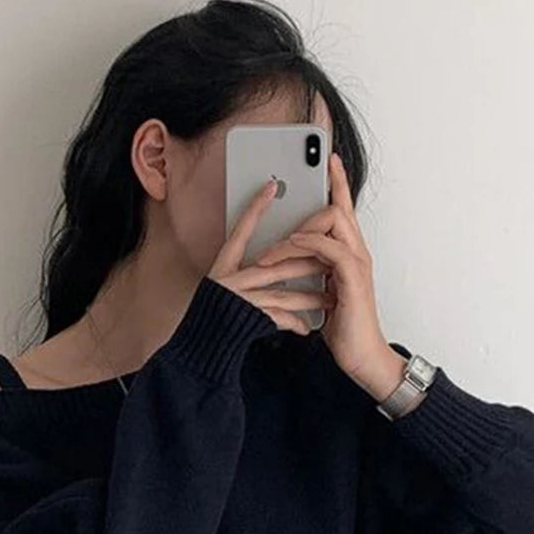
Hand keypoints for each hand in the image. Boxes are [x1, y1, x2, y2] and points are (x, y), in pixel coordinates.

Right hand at [207, 178, 334, 334]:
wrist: (201, 346)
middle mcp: (230, 279)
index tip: (270, 188)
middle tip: (331, 259)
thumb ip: (246, 270)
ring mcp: (239, 298)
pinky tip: (307, 327)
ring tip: (329, 298)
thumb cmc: (215, 314)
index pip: (241, 231)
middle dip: (307, 264)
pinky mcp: (247, 318)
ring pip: (282, 293)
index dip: (254, 209)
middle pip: (275, 264)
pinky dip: (294, 323)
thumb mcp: (226, 285)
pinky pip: (277, 319)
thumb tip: (271, 256)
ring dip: (309, 297)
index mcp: (225, 266)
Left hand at [253, 153, 405, 396]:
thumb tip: (293, 260)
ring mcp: (357, 263)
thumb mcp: (323, 293)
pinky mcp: (352, 277)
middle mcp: (357, 253)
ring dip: (298, 231)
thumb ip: (315, 271)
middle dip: (310, 206)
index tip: (330, 159)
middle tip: (281, 233)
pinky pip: (328, 246)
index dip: (339, 182)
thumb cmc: (343, 329)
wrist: (360, 357)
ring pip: (332, 221)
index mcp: (350, 254)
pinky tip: (290, 248)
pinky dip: (306, 243)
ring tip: (272, 251)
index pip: (344, 210)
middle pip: (338, 208)